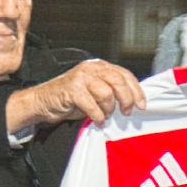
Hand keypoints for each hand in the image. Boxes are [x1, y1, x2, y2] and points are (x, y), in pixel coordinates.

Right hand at [6, 60, 145, 131]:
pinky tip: (96, 119)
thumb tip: (132, 102)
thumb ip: (112, 91)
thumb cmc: (71, 99)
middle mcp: (91, 68)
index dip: (136, 90)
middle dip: (126, 99)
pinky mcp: (72, 89)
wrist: (44, 102)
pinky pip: (92, 104)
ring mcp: (81, 77)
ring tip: (103, 115)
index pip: (125, 74)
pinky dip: (97, 115)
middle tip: (126, 113)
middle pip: (118, 81)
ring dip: (108, 109)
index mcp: (100, 66)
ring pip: (107, 93)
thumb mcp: (95, 92)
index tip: (142, 106)